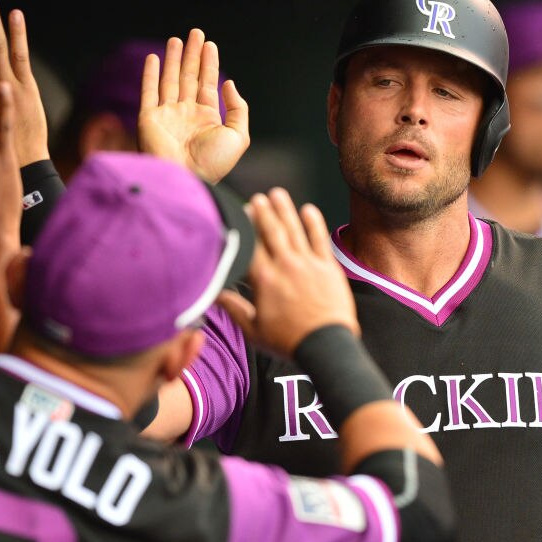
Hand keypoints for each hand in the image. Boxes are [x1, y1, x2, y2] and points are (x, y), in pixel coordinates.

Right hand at [139, 28, 248, 182]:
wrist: (185, 179)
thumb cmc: (212, 164)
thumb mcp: (238, 136)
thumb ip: (238, 109)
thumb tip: (229, 84)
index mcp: (206, 119)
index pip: (207, 84)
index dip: (209, 64)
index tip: (210, 45)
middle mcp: (186, 115)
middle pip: (189, 78)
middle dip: (192, 55)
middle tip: (196, 33)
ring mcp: (167, 116)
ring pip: (170, 80)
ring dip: (173, 59)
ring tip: (177, 39)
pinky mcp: (149, 119)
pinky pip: (149, 92)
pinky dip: (150, 75)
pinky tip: (154, 58)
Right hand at [218, 188, 358, 356]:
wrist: (327, 347)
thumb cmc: (289, 342)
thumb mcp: (254, 330)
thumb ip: (233, 308)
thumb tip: (212, 295)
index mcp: (264, 280)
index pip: (251, 246)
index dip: (245, 227)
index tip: (239, 213)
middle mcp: (285, 266)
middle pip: (272, 232)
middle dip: (263, 212)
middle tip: (257, 197)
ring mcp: (309, 265)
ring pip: (294, 230)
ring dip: (285, 210)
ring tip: (277, 194)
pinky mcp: (328, 268)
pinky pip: (320, 240)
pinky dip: (314, 223)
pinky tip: (309, 209)